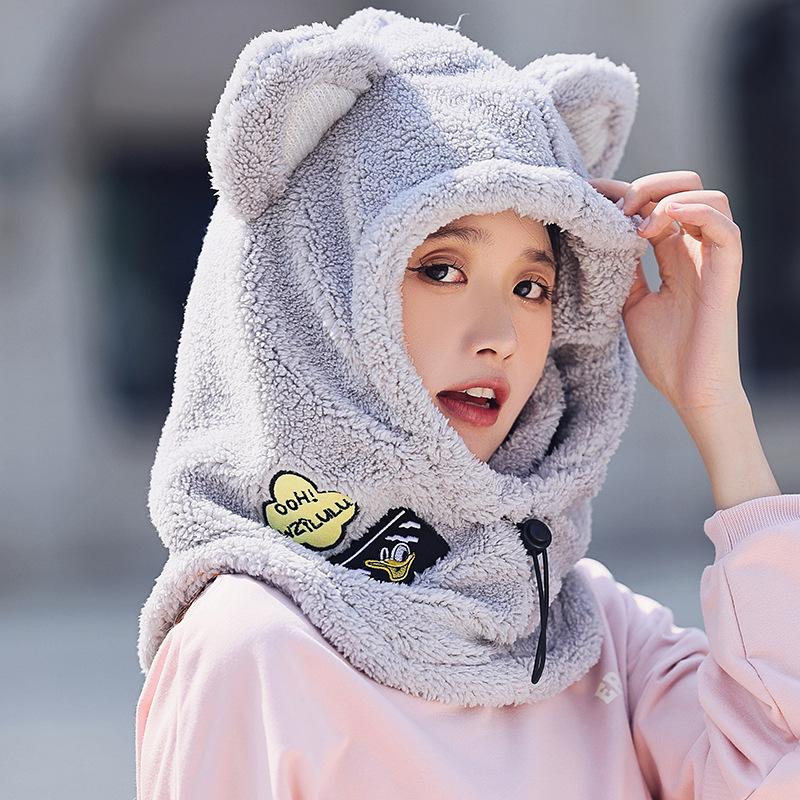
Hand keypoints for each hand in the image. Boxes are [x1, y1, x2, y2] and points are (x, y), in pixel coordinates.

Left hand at [588, 171, 745, 418]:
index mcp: (675, 256)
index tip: (592, 195)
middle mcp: (696, 251)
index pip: (658, 204)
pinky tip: (660, 224)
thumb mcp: (632, 303)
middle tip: (619, 209)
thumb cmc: (666, 354)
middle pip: (687, 188)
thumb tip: (606, 239)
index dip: (627, 192)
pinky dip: (695, 212)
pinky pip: (725, 227)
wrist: (689, 391)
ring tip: (639, 223)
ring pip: (712, 197)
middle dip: (650, 186)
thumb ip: (626, 270)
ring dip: (670, 197)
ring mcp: (713, 260)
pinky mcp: (727, 274)